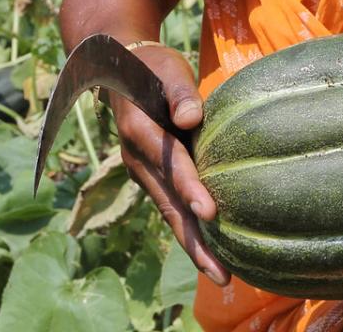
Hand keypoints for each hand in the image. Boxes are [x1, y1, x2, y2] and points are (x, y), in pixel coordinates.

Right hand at [110, 44, 227, 283]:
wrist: (122, 71)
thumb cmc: (153, 67)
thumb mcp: (167, 69)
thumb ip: (180, 91)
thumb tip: (191, 118)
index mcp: (140, 131)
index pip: (169, 163)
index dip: (189, 187)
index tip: (210, 212)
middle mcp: (137, 160)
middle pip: (168, 204)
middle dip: (193, 239)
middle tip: (220, 272)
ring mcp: (143, 173)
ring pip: (169, 213)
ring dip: (193, 244)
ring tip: (220, 274)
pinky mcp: (152, 178)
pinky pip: (171, 208)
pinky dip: (189, 231)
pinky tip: (211, 253)